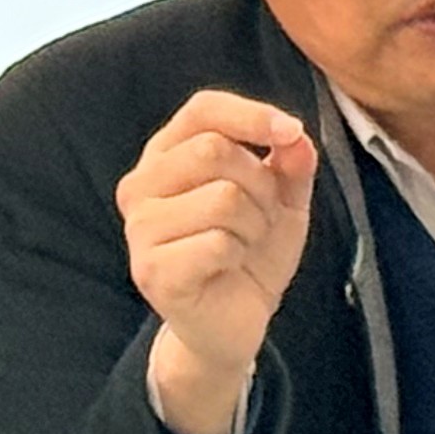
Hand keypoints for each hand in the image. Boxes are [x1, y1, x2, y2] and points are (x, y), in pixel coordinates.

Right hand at [116, 92, 318, 433]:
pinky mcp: (151, 270)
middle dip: (261, 184)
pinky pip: (218, 242)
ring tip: (244, 245)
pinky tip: (228, 268)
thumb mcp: (282, 200)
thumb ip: (291, 163)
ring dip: (255, 224)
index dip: (251, 114)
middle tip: (262, 217)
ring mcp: (139, 229)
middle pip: (215, 150)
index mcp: (166, 155)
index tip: (290, 133)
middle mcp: (141, 185)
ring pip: (223, 197)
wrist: (233, 324)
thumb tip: (294, 137)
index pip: (203, 109)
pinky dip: (240, 254)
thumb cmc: (250, 252)